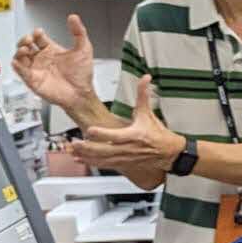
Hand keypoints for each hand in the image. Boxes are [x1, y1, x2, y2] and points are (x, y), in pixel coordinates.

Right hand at [13, 15, 96, 110]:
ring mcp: (37, 69)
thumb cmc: (82, 75)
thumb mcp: (83, 49)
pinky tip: (19, 61)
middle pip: (26, 45)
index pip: (38, 38)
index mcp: (52, 50)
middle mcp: (42, 59)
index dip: (36, 33)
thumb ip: (79, 32)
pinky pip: (20, 72)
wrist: (81, 93)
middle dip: (24, 40)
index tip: (39, 32)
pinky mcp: (33, 80)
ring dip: (19, 51)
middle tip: (29, 39)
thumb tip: (73, 18)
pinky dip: (17, 66)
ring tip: (25, 49)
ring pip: (20, 57)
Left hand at [70, 75, 184, 189]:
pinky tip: (80, 159)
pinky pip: (104, 165)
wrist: (168, 153)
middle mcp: (127, 148)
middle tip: (75, 143)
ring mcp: (124, 158)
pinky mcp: (122, 164)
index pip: (115, 136)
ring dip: (86, 156)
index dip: (101, 134)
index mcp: (133, 135)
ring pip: (102, 159)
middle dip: (88, 148)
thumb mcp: (148, 113)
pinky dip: (91, 162)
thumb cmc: (157, 134)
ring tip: (73, 151)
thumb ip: (143, 95)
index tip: (89, 130)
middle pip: (104, 150)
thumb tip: (145, 78)